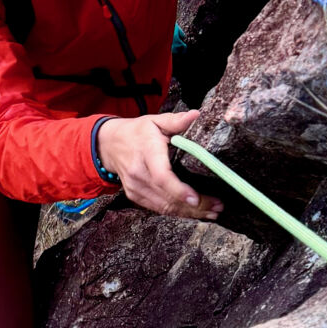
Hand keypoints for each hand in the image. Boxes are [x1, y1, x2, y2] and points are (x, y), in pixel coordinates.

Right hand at [94, 110, 220, 218]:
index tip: (195, 198)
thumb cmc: (137, 132)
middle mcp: (138, 174)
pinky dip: (178, 213)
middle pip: (168, 197)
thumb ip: (176, 120)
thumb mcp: (155, 121)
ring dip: (190, 213)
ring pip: (165, 207)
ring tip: (212, 212)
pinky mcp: (135, 196)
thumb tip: (196, 115)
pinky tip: (195, 213)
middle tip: (218, 207)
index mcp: (147, 153)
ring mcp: (135, 187)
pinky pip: (159, 209)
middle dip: (195, 205)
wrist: (109, 145)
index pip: (162, 176)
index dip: (178, 190)